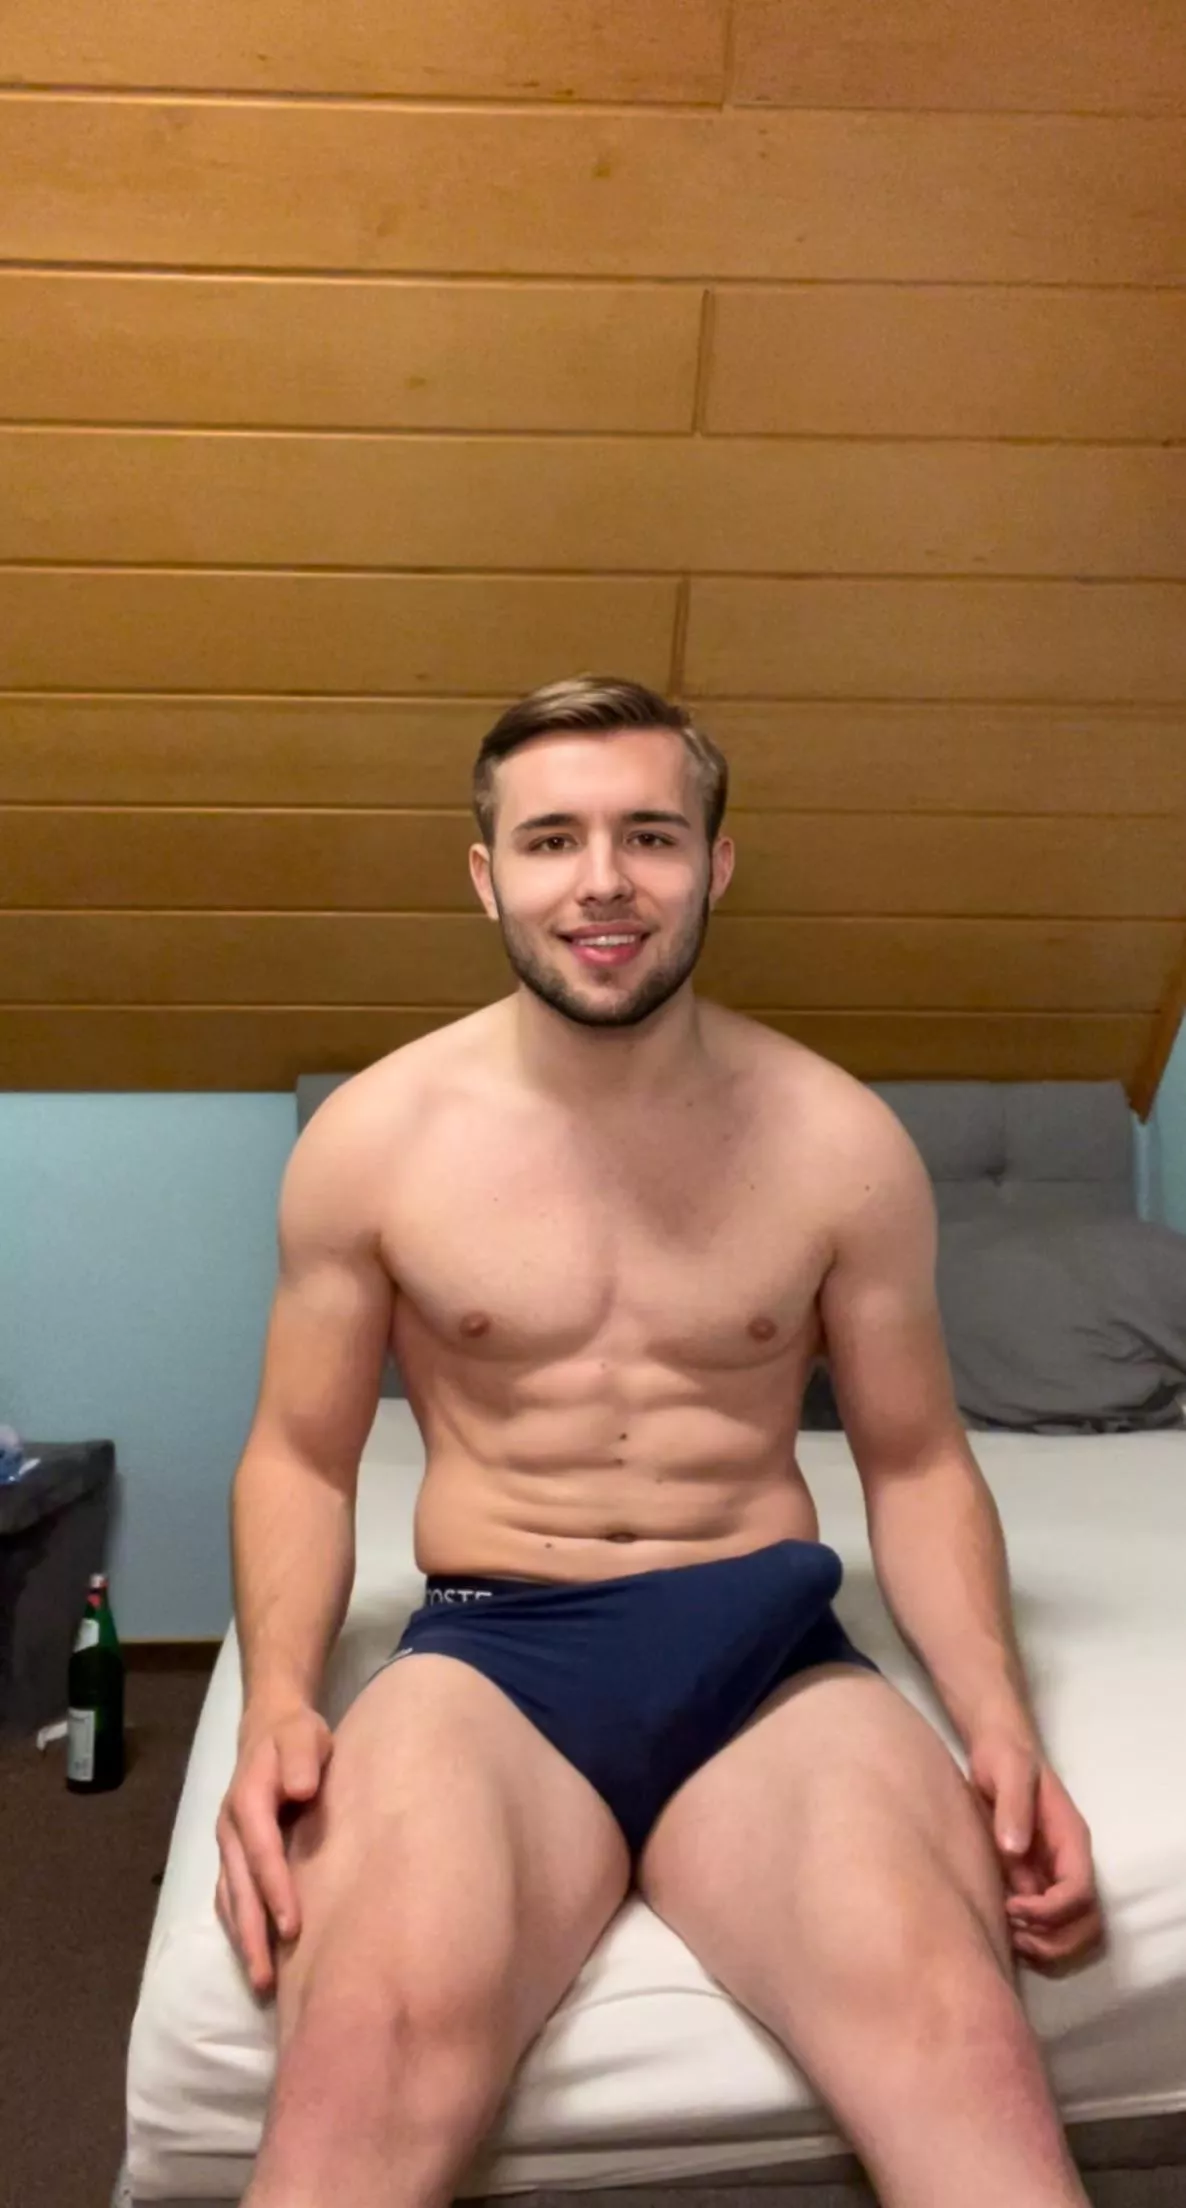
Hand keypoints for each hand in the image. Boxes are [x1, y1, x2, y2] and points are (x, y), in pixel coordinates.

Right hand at [215, 1701, 333, 1997]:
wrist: (269, 1727)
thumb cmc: (295, 1736)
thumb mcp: (303, 1734)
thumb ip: (301, 1758)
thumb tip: (300, 1790)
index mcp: (248, 1799)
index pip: (260, 1851)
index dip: (274, 1890)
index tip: (293, 1928)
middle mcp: (230, 1828)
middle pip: (238, 1888)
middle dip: (252, 1934)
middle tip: (268, 1982)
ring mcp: (227, 1846)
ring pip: (230, 1900)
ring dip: (244, 1941)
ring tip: (263, 1985)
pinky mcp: (231, 1857)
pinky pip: (230, 1898)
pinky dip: (240, 1929)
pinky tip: (256, 1957)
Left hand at [968, 1729, 1103, 1971]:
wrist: (996, 1754)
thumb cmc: (1005, 1759)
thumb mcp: (1008, 1771)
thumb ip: (1013, 1806)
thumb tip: (1014, 1850)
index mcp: (1071, 1840)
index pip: (1080, 1892)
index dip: (1051, 1911)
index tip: (1013, 1907)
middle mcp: (1068, 1864)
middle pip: (1086, 1923)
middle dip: (1053, 1939)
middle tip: (1013, 1932)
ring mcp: (1053, 1876)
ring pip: (1071, 1932)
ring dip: (1045, 1946)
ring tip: (1007, 1936)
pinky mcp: (1033, 1883)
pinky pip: (1046, 1926)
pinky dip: (1030, 1939)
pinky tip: (998, 1929)